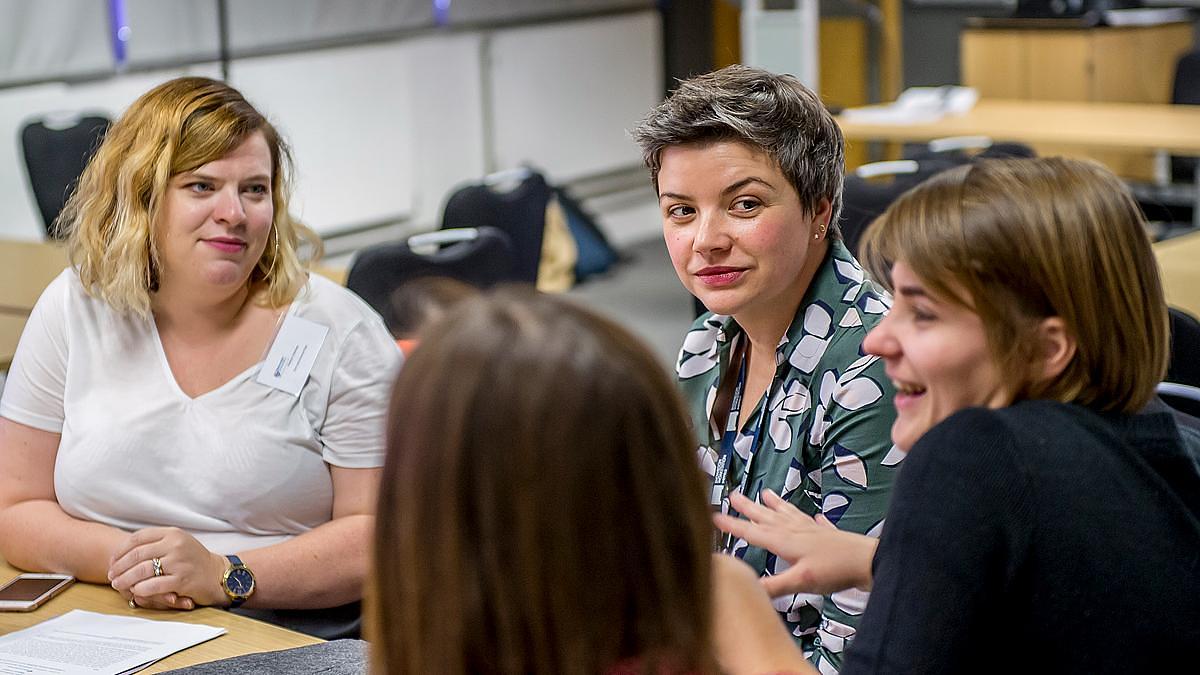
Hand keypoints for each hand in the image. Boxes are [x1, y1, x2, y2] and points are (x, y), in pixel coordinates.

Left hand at [108, 527, 227, 608]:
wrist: (217, 574)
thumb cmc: (193, 560)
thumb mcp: (177, 543)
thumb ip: (156, 543)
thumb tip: (124, 552)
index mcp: (172, 533)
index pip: (138, 538)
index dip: (121, 550)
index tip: (112, 561)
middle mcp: (176, 544)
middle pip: (137, 554)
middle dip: (119, 567)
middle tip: (111, 576)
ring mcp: (180, 562)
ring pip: (143, 570)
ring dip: (126, 579)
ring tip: (118, 585)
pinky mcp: (183, 579)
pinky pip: (155, 584)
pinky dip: (141, 589)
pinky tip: (135, 591)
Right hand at [714, 489, 876, 596]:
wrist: (868, 561)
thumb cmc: (834, 570)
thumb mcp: (801, 581)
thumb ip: (774, 585)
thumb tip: (746, 588)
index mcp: (785, 541)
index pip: (753, 532)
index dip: (733, 525)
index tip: (714, 516)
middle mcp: (796, 531)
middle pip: (768, 517)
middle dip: (750, 507)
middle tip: (734, 494)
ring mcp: (812, 531)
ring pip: (788, 514)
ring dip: (775, 505)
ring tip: (766, 493)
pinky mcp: (828, 535)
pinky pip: (814, 522)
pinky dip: (810, 518)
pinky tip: (813, 516)